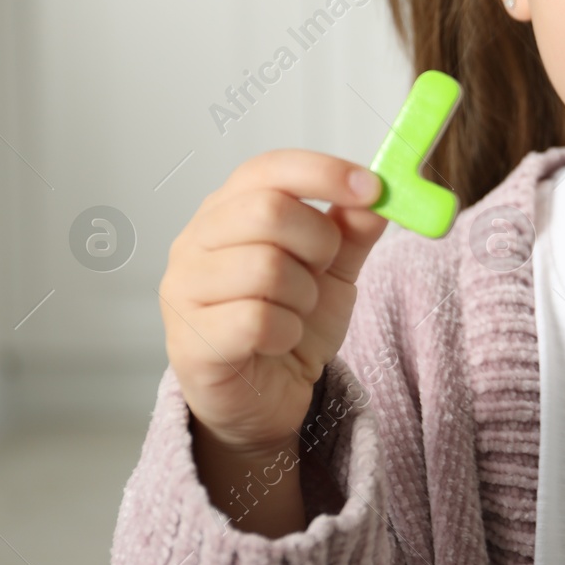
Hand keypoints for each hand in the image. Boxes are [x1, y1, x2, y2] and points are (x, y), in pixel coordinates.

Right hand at [160, 149, 387, 457]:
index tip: (374, 188)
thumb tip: (381, 194)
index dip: (324, 172)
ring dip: (303, 295)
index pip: (269, 168)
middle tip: (323, 270)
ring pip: (266, 268)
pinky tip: (280, 340)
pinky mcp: (189, 342)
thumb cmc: (290, 320)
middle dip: (318, 242)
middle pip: (269, 210)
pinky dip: (287, 332)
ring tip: (296, 311)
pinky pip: (258, 321)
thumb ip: (353, 229)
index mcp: (228, 208)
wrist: (266, 396)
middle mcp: (195, 240)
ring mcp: (184, 290)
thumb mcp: (334, 268)